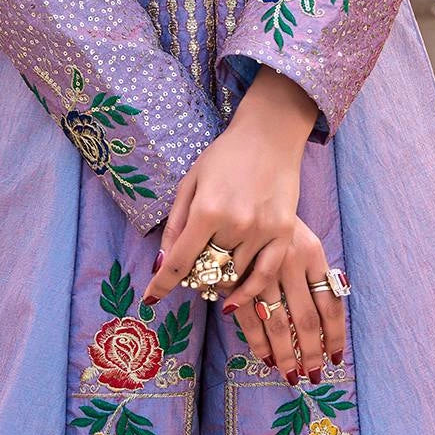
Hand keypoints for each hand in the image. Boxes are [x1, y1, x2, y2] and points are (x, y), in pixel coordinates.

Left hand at [139, 108, 302, 319]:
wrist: (269, 134)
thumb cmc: (224, 155)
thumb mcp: (190, 182)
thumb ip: (176, 223)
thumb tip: (161, 264)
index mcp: (206, 209)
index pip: (179, 261)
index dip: (162, 283)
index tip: (150, 298)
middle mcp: (234, 224)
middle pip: (207, 271)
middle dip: (194, 276)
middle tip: (191, 270)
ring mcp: (262, 230)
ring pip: (233, 276)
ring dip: (218, 280)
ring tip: (214, 270)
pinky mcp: (284, 232)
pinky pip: (264, 275)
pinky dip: (247, 292)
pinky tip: (233, 300)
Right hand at [226, 214, 346, 383]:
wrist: (242, 183)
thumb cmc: (275, 216)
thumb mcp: (302, 236)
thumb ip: (314, 271)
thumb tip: (327, 316)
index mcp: (313, 251)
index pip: (332, 304)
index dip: (335, 336)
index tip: (336, 359)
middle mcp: (291, 261)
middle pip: (308, 320)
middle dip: (311, 353)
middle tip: (313, 376)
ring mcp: (263, 268)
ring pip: (280, 322)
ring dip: (286, 354)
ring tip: (291, 375)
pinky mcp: (238, 275)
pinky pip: (251, 317)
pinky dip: (258, 341)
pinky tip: (265, 358)